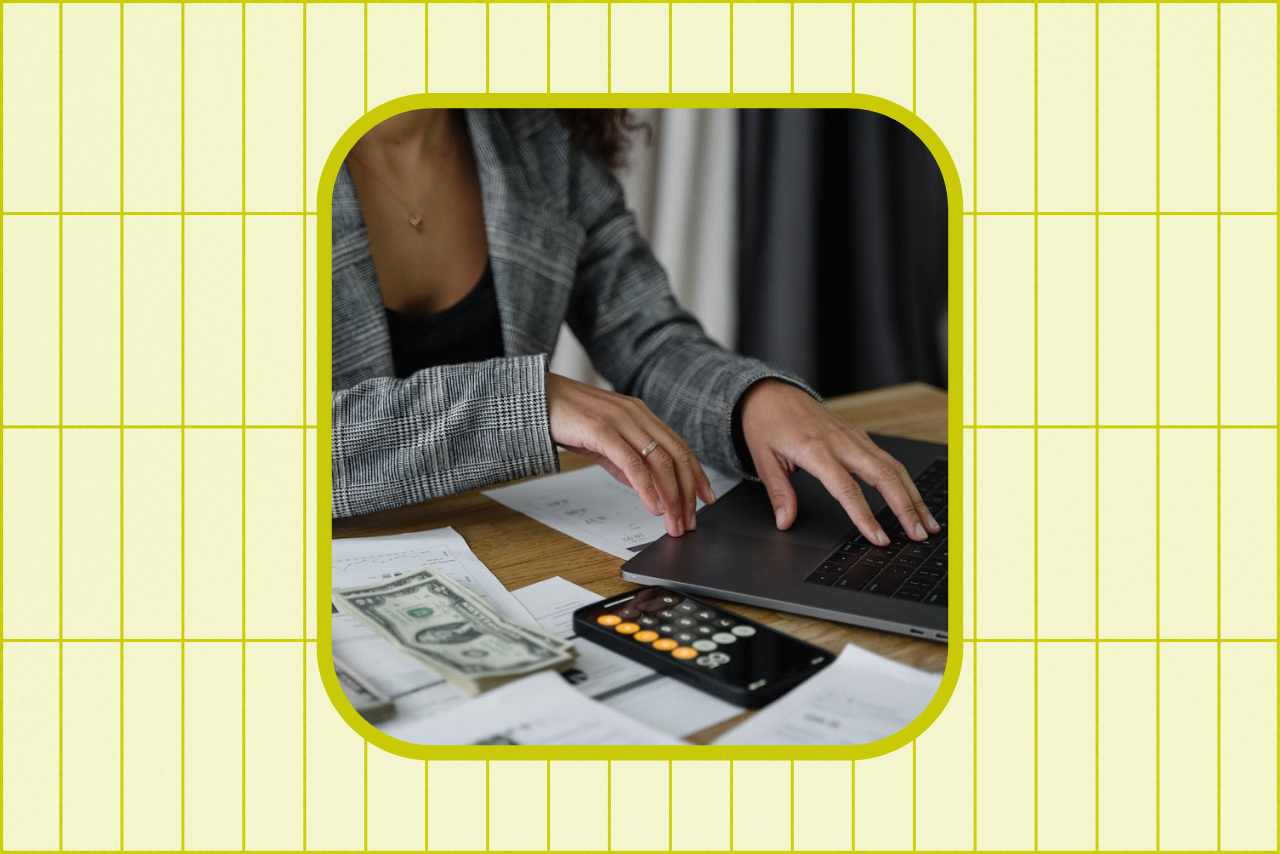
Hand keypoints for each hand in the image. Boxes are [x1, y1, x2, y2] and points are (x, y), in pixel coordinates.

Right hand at [545, 373, 715, 537]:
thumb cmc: (566, 417)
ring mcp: (621, 421)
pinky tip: (653, 506)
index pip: (679, 446)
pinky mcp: (602, 430)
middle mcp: (636, 415)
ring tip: (674, 521)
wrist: (534, 398)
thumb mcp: (603, 440)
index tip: (706, 497)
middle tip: (691, 520)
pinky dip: (647, 488)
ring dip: (672, 496)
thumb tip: (644, 485)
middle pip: (676, 455)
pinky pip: (633, 463)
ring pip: (659, 461)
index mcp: (640, 414)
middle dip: (688, 491)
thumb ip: (624, 459)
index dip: (696, 473)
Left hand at [739, 379, 940, 543]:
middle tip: (918, 535)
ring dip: (913, 496)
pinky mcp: (860, 436)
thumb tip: (785, 521)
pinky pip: (888, 460)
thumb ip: (778, 492)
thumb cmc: (767, 423)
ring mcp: (854, 437)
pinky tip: (914, 499)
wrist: (772, 392)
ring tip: (927, 523)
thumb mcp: (763, 459)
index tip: (879, 538)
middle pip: (883, 476)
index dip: (865, 516)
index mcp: (815, 449)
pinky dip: (905, 482)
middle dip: (905, 507)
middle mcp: (841, 441)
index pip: (846, 489)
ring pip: (893, 467)